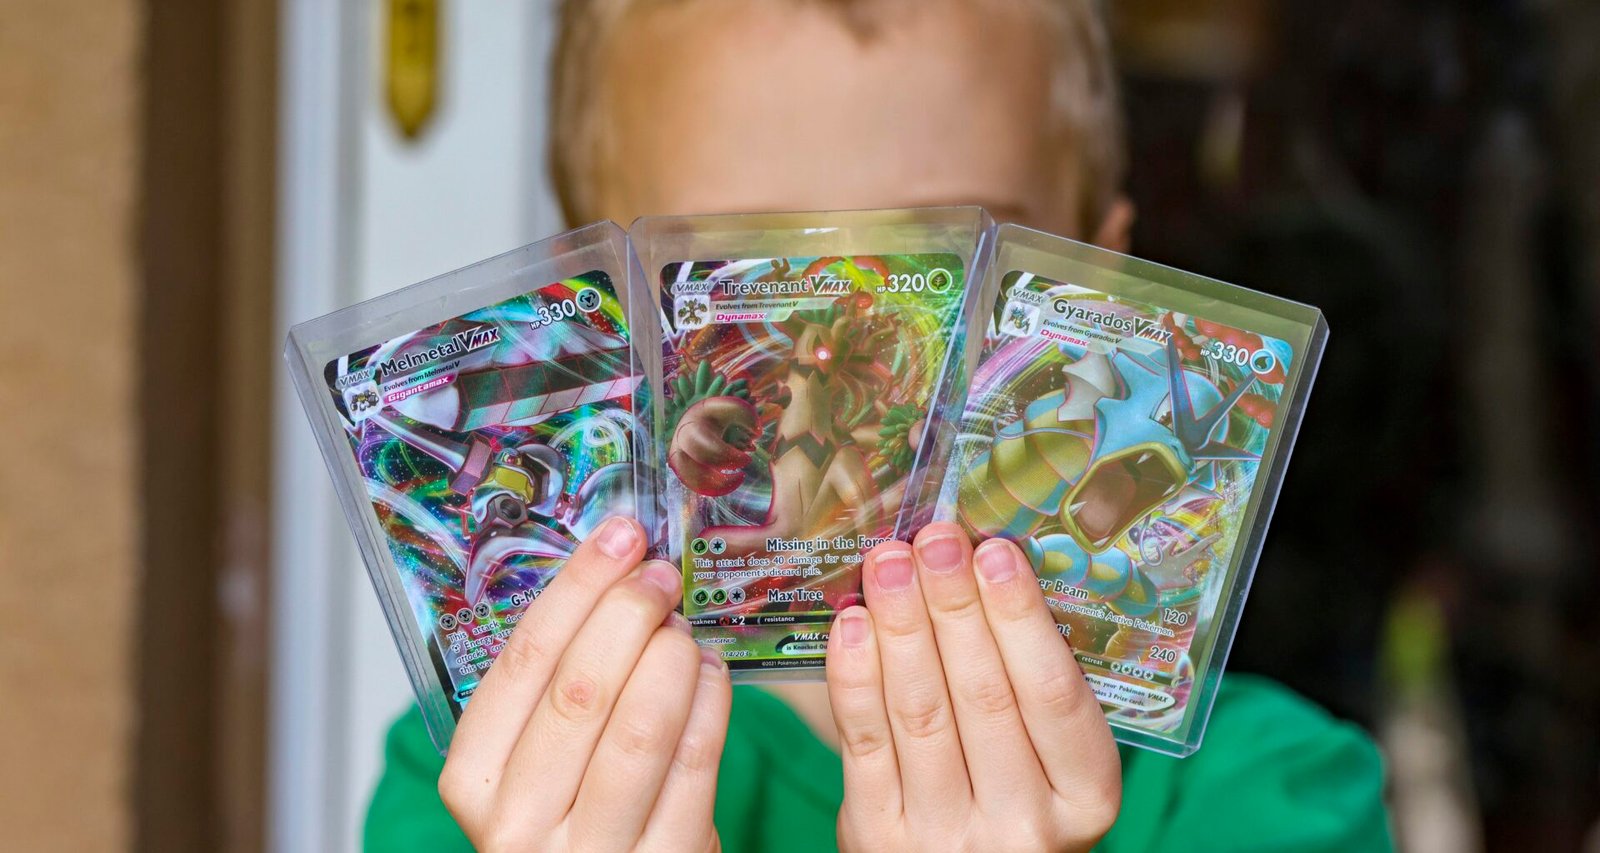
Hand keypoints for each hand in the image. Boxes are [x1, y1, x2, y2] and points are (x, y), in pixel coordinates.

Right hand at [439, 516, 730, 851]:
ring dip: (672, 657)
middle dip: (630, 612)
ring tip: (685, 628)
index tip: (618, 540)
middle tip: (661, 577)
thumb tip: (613, 577)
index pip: (523, 661)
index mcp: (475, 779)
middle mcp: (520, 823)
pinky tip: (713, 674)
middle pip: (580, 689)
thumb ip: (555, 688)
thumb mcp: (535, 762)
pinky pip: (694, 768)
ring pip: (640, 729)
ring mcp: (593, 852)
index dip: (578, 588)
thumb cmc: (571, 822)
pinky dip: (711, 705)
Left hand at [826, 523, 1121, 851]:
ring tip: (890, 563)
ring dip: (902, 626)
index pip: (1053, 695)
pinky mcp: (879, 837)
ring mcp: (946, 837)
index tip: (995, 553)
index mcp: (1085, 798)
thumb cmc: (1015, 803)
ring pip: (921, 713)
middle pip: (983, 696)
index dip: (1021, 618)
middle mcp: (1022, 827)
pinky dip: (855, 677)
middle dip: (954, 605)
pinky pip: (864, 744)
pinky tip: (852, 623)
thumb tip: (989, 571)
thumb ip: (1031, 693)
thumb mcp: (1053, 767)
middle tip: (935, 539)